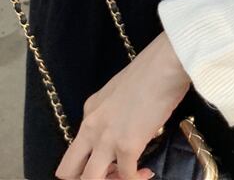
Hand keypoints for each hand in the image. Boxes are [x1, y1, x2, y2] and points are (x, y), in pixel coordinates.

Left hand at [55, 30, 191, 179]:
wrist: (165, 64)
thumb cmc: (151, 71)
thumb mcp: (120, 92)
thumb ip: (113, 113)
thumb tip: (124, 127)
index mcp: (89, 111)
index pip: (74, 151)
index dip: (89, 163)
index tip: (111, 162)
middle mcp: (91, 127)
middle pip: (69, 172)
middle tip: (113, 175)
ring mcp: (107, 138)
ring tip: (131, 175)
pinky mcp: (127, 146)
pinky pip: (126, 176)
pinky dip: (136, 179)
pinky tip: (147, 172)